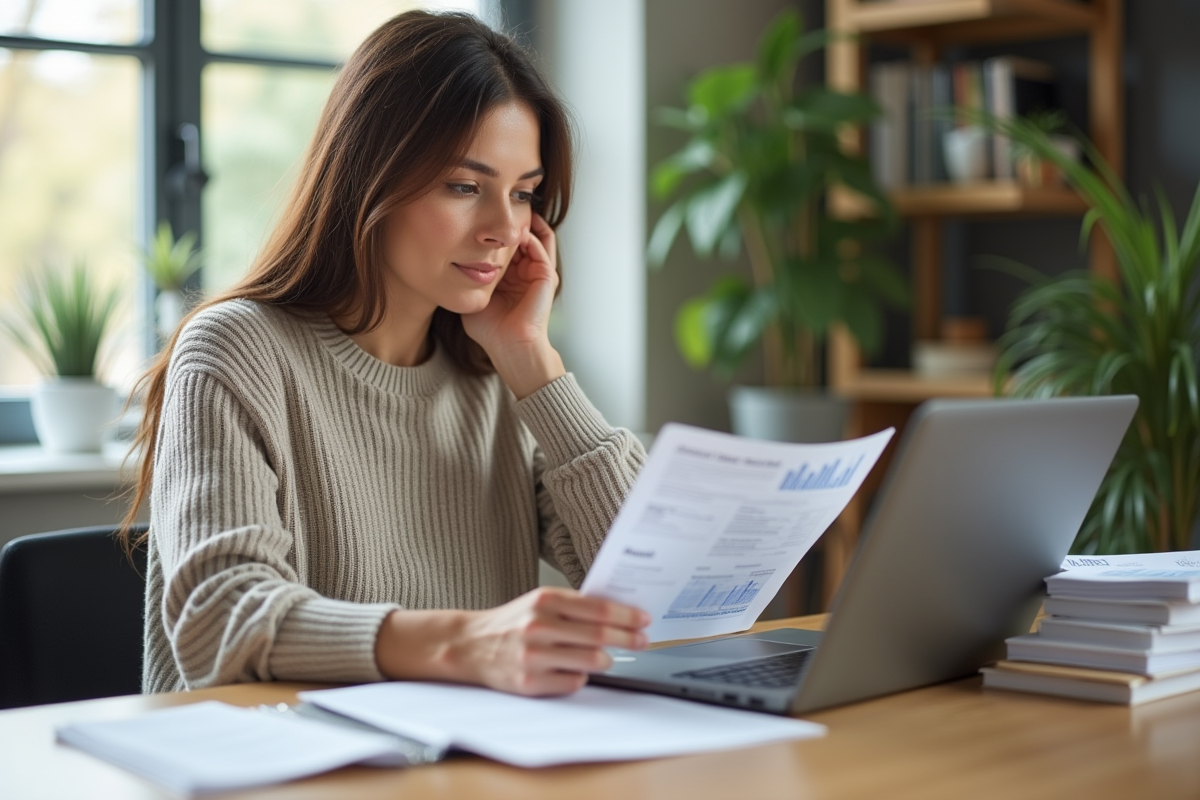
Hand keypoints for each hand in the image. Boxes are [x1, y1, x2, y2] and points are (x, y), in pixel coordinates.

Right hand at [375, 587, 650, 695]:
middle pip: (600, 635)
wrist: (470, 645)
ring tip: (605, 657)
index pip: (598, 609)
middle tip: (642, 640)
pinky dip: (580, 677)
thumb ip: (573, 605)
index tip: (643, 619)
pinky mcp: (529, 683)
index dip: (626, 616)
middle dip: (628, 638)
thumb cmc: (512, 622)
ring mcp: (534, 656)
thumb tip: (618, 612)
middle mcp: (539, 626)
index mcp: (545, 600)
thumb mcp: (538, 602)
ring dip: (605, 660)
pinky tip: (573, 670)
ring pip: (590, 661)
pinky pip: (573, 683)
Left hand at [461, 213, 565, 397]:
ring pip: (534, 236)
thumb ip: (464, 279)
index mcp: (509, 276)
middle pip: (521, 235)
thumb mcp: (472, 296)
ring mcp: (537, 273)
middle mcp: (525, 272)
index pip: (504, 244)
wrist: (510, 348)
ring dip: (523, 222)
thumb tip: (440, 262)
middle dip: (509, 219)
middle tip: (494, 203)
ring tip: (509, 208)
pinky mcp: (546, 276)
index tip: (475, 214)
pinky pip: (541, 247)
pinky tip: (515, 229)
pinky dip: (530, 235)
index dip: (492, 229)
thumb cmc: (490, 330)